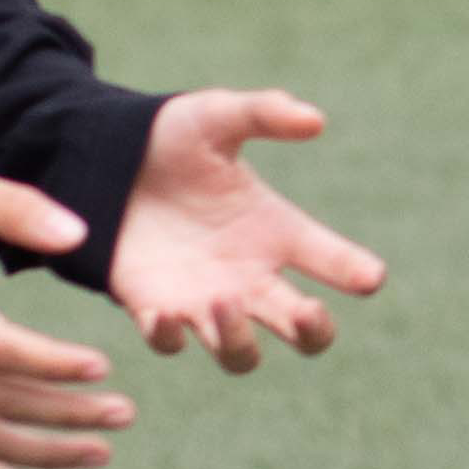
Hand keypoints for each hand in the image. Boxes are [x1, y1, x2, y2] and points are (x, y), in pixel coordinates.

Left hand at [103, 90, 389, 374]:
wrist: (99, 159)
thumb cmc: (168, 138)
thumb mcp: (216, 115)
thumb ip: (264, 113)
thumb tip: (315, 120)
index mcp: (275, 231)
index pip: (332, 260)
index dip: (357, 272)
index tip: (369, 277)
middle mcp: (248, 276)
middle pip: (304, 331)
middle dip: (314, 331)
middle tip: (307, 312)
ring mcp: (203, 301)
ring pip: (241, 355)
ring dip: (240, 340)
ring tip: (223, 302)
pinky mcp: (154, 310)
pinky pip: (170, 344)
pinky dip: (170, 337)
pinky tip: (165, 313)